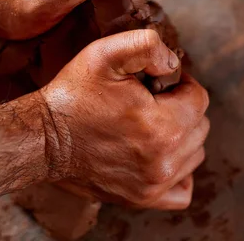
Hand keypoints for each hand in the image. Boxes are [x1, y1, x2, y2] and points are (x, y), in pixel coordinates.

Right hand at [39, 29, 209, 208]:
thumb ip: (147, 45)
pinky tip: (159, 154)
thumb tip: (174, 63)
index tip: (158, 83)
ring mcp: (154, 184)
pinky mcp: (143, 199)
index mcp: (162, 126)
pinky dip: (179, 170)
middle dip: (182, 109)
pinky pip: (183, 190)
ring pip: (194, 154)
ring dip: (181, 135)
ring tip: (150, 124)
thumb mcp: (105, 54)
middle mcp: (164, 161)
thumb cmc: (74, 95)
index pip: (200, 99)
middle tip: (151, 102)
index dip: (181, 84)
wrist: (44, 139)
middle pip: (200, 127)